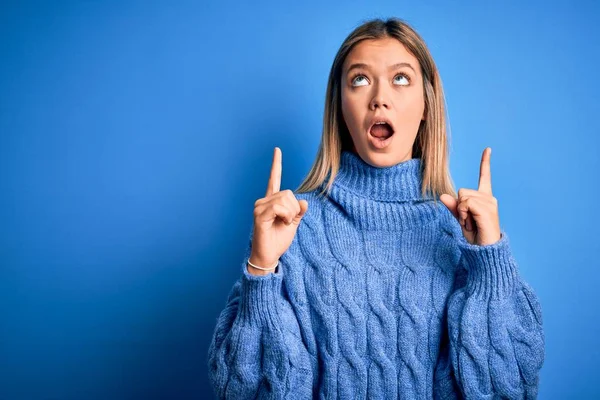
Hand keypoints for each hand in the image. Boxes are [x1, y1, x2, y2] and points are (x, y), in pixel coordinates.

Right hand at [249, 147, 308, 274]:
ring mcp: (259, 207)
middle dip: (294, 208)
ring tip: (284, 223)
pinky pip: (279, 207)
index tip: (277, 150)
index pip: (274, 179)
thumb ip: (298, 212)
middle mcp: (263, 201)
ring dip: (291, 213)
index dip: (276, 164)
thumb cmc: (278, 240)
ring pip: (285, 199)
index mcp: (271, 201)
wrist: (269, 256)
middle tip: (289, 221)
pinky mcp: (259, 215)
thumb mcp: (293, 224)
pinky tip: (282, 223)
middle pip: (288, 193)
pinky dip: (286, 215)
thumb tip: (304, 202)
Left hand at [440, 147, 501, 245]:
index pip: (485, 177)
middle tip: (468, 221)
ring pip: (463, 197)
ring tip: (471, 223)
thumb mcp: (461, 219)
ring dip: (461, 212)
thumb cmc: (475, 236)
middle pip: (462, 190)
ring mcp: (490, 203)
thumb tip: (443, 195)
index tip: (488, 148)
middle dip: (459, 207)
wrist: (485, 250)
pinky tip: (472, 223)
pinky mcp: (487, 210)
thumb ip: (454, 207)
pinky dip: (464, 214)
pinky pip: (466, 204)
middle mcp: (489, 198)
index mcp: (484, 198)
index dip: (485, 163)